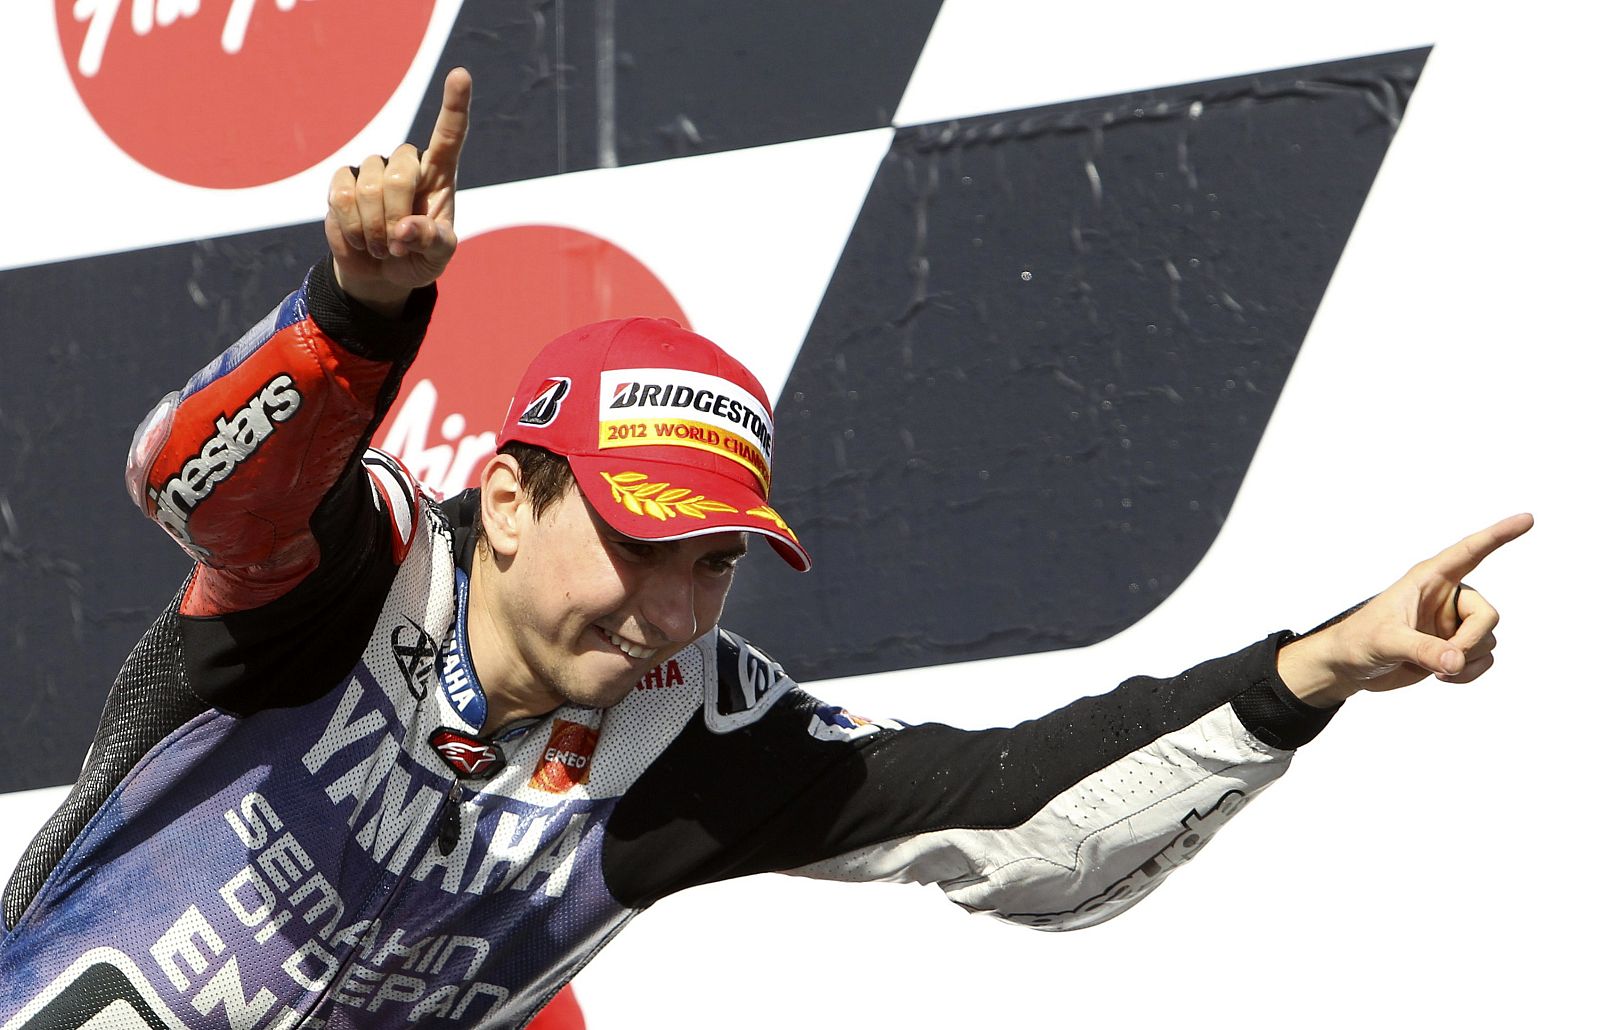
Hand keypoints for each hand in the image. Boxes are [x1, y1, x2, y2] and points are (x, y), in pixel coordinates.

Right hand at [325, 67, 471, 314]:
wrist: (382, 273)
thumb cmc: (419, 258)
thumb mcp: (438, 257)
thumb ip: (431, 242)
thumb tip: (404, 229)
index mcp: (439, 175)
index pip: (449, 135)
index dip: (454, 105)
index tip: (460, 75)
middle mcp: (406, 164)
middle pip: (400, 172)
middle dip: (397, 216)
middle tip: (397, 245)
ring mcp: (372, 170)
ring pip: (369, 187)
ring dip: (374, 229)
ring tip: (381, 245)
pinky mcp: (343, 183)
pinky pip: (341, 196)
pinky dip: (351, 227)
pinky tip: (359, 239)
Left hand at [1277, 513, 1533, 707]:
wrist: (1349, 667)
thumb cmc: (1358, 641)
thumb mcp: (1386, 642)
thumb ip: (1421, 650)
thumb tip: (1456, 660)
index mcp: (1428, 579)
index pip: (1470, 552)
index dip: (1499, 535)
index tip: (1528, 518)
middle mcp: (1447, 597)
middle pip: (1488, 615)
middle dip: (1472, 641)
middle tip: (1446, 658)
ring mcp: (1452, 623)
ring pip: (1488, 640)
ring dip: (1466, 662)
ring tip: (1432, 668)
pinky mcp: (1455, 647)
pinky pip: (1484, 660)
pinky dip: (1468, 673)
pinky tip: (1441, 676)